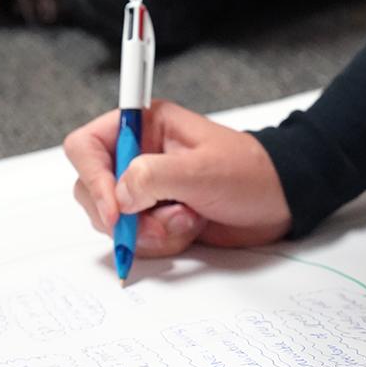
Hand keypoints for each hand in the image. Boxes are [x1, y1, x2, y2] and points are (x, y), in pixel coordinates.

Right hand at [64, 99, 291, 256]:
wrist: (279, 202)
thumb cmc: (249, 172)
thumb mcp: (202, 170)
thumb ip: (154, 176)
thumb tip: (119, 194)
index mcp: (145, 125)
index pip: (86, 145)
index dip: (92, 178)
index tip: (115, 210)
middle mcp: (138, 154)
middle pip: (93, 190)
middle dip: (125, 215)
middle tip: (161, 220)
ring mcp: (145, 188)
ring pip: (113, 220)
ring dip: (149, 231)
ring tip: (187, 219)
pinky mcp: (155, 216)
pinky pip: (136, 238)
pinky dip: (161, 242)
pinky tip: (190, 227)